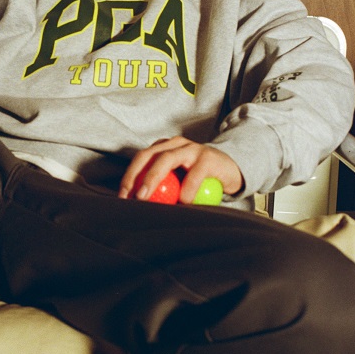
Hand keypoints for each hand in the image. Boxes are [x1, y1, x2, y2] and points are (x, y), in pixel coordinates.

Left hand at [119, 136, 243, 203]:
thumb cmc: (201, 179)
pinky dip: (187, 188)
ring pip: (166, 158)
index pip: (140, 158)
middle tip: (130, 196)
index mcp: (164, 148)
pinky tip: (183, 202)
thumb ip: (163, 189)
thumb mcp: (180, 181)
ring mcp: (192, 148)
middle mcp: (175, 144)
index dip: (129, 176)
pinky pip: (195, 173)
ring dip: (153, 177)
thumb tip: (140, 209)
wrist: (232, 170)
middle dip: (135, 175)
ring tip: (145, 197)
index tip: (122, 196)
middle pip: (148, 155)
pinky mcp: (208, 157)